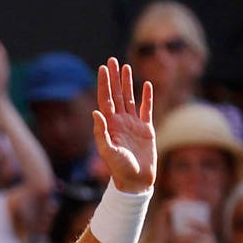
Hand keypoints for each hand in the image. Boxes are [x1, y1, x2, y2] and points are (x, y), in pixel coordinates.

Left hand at [91, 58, 155, 193]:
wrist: (136, 181)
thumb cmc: (120, 170)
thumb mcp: (108, 152)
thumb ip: (101, 133)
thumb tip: (95, 112)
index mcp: (110, 126)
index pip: (105, 99)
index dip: (104, 83)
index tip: (103, 68)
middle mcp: (120, 122)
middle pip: (116, 95)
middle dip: (114, 78)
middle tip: (111, 60)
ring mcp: (133, 124)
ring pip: (129, 98)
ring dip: (127, 83)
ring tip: (125, 67)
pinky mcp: (146, 129)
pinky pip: (146, 109)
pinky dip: (147, 97)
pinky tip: (146, 85)